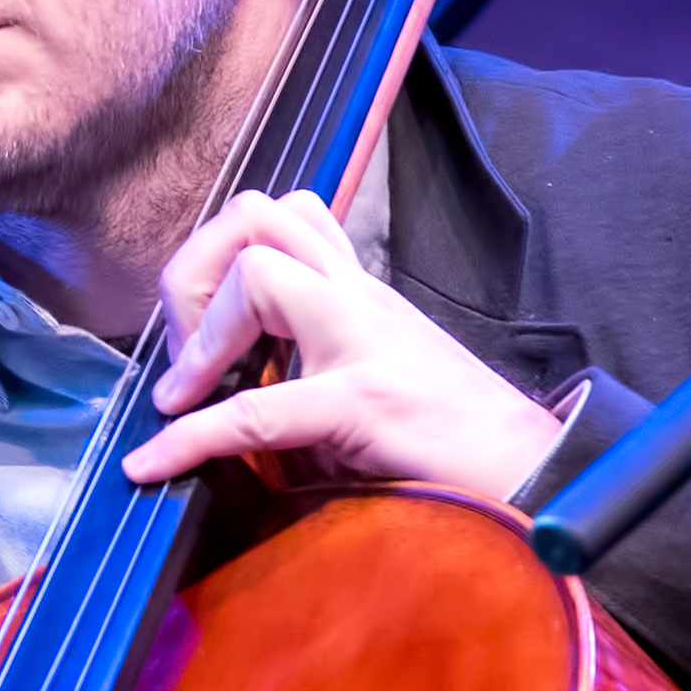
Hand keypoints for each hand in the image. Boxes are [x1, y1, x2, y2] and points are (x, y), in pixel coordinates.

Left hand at [122, 188, 569, 503]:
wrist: (538, 475)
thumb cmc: (453, 441)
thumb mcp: (368, 382)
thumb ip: (304, 367)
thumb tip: (217, 390)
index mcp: (358, 292)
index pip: (279, 221)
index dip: (211, 269)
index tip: (193, 351)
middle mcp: (359, 298)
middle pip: (258, 215)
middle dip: (195, 274)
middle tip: (188, 357)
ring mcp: (364, 341)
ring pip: (260, 270)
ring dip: (201, 329)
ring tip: (187, 394)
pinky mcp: (363, 401)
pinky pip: (255, 407)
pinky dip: (189, 438)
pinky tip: (153, 464)